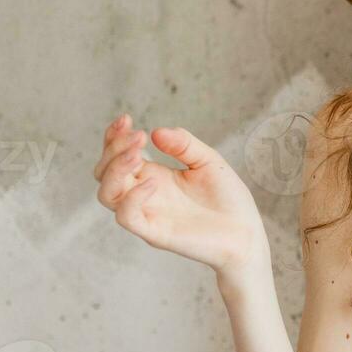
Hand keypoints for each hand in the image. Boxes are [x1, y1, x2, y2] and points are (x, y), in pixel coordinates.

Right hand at [93, 114, 268, 276]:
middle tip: (136, 136)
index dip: (114, 137)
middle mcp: (144, 194)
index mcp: (153, 176)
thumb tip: (156, 131)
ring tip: (137, 155)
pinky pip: (127, 216)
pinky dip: (132, 197)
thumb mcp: (208, 161)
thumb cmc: (228, 199)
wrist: (246, 233)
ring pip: (107, 194)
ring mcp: (148, 213)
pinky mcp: (155, 232)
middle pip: (105, 172)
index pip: (117, 156)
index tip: (126, 119)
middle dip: (113, 150)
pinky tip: (152, 182)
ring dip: (115, 170)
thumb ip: (184, 145)